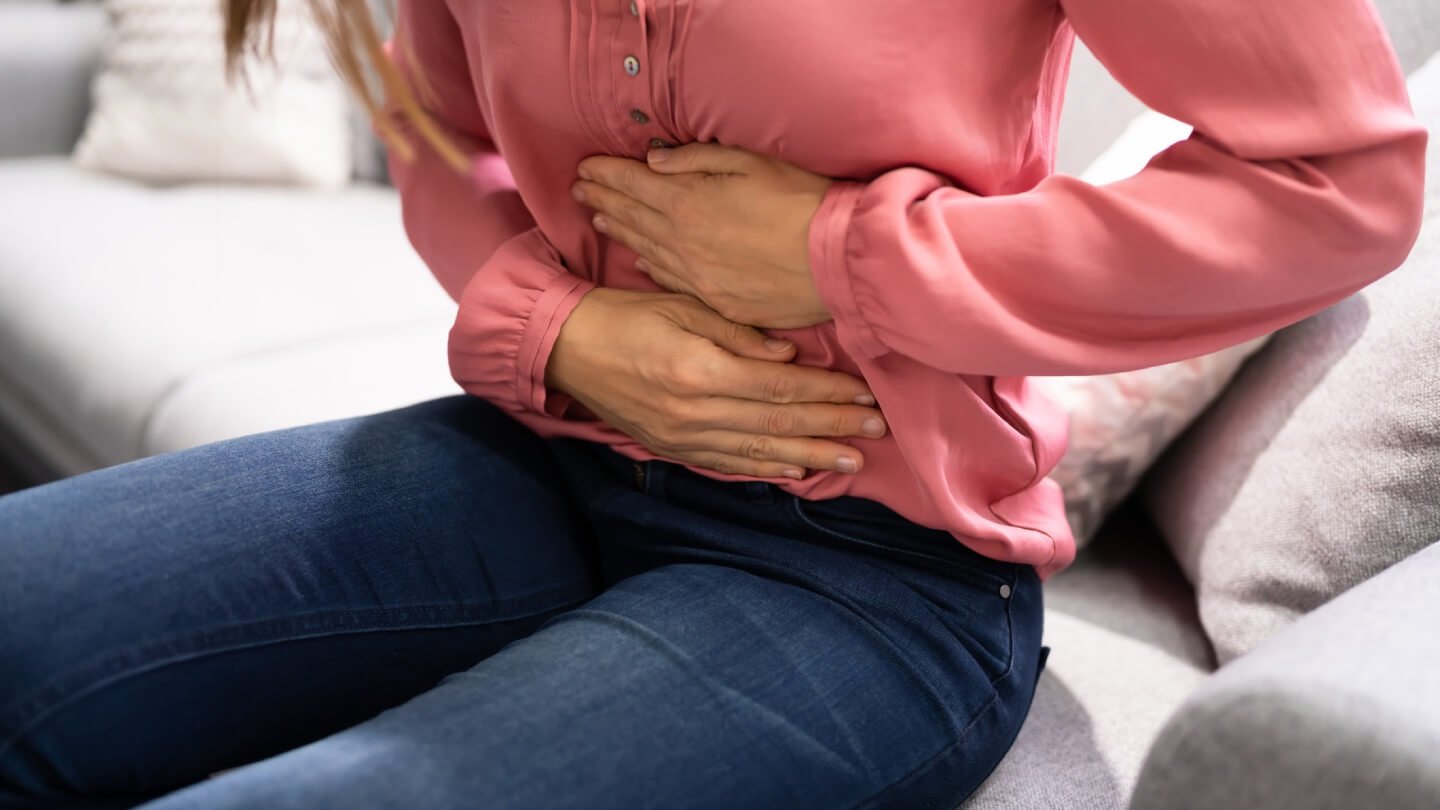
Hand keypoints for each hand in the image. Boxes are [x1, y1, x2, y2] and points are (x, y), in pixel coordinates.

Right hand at [546, 287, 886, 477]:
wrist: (566, 350)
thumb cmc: (624, 316)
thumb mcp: (681, 306)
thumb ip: (737, 332)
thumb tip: (788, 354)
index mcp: (701, 370)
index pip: (780, 385)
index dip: (827, 392)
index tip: (864, 394)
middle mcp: (696, 411)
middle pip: (779, 420)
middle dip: (832, 426)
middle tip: (876, 429)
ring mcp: (684, 436)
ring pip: (760, 450)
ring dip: (811, 455)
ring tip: (851, 460)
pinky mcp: (672, 447)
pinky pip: (727, 464)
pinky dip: (764, 469)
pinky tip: (795, 471)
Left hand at [572, 143, 832, 328]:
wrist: (835, 260)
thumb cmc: (800, 203)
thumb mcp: (750, 163)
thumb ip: (697, 161)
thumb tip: (654, 160)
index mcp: (688, 202)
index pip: (633, 184)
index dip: (606, 174)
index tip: (584, 166)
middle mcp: (683, 242)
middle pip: (632, 217)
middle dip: (603, 199)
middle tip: (578, 190)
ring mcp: (698, 276)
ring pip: (647, 250)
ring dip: (620, 232)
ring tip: (598, 218)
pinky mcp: (718, 301)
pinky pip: (673, 282)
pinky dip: (651, 267)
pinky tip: (640, 261)